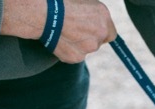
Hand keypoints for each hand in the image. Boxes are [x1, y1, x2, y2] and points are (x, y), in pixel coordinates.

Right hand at [0, 0, 115, 62]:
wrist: (43, 13)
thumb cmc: (61, 1)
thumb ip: (92, 9)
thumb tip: (93, 14)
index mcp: (103, 15)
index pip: (111, 33)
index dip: (102, 32)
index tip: (94, 29)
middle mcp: (100, 33)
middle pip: (99, 41)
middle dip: (89, 36)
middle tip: (75, 28)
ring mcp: (89, 47)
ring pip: (87, 48)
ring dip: (79, 42)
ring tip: (64, 30)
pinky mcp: (77, 57)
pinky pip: (75, 54)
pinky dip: (69, 48)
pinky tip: (59, 37)